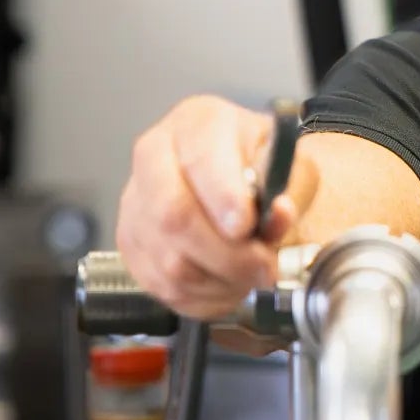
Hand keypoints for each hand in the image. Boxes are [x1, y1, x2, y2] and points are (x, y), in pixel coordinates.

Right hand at [116, 96, 319, 319]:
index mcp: (197, 123)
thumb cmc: (260, 164)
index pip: (200, 160)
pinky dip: (201, 296)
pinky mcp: (130, 242)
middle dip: (226, 254)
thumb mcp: (289, 162)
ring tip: (250, 276)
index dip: (224, 198)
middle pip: (173, 216)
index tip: (247, 226)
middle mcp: (155, 157)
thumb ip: (288, 187)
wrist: (236, 174)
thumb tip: (277, 213)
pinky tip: (226, 283)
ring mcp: (136, 202)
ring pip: (169, 261)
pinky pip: (161, 285)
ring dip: (219, 281)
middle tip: (263, 267)